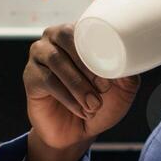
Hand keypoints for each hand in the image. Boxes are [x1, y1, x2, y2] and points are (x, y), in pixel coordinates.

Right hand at [23, 25, 139, 160]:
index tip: (111, 79)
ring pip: (57, 60)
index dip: (99, 50)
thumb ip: (128, 71)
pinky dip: (67, 97)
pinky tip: (80, 110)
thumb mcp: (123, 89)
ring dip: (79, 85)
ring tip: (93, 105)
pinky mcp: (30, 76)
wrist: (78, 132)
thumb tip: (130, 59)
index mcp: (80, 33)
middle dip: (87, 65)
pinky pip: (48, 80)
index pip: (86, 28)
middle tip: (102, 89)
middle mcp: (56, 37)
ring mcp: (40, 55)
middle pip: (66, 36)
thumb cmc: (100, 104)